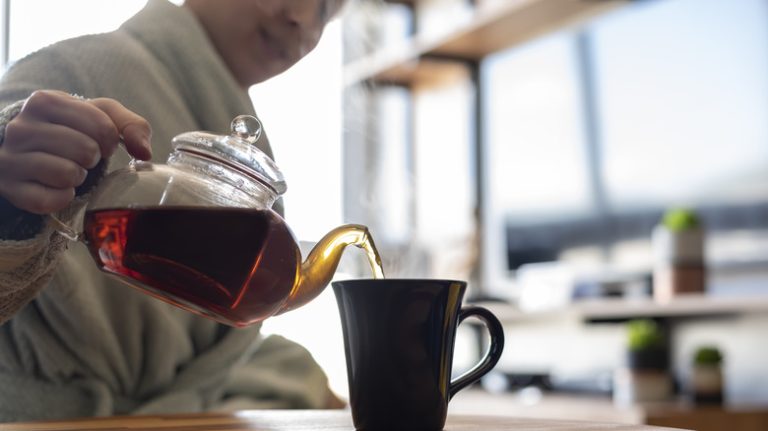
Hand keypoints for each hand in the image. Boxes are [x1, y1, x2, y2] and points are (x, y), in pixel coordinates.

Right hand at [0, 90, 151, 213]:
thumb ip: (132, 126)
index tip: (100, 141)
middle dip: (93, 158)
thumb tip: (145, 153)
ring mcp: (10, 158)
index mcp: (45, 101)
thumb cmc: (72, 129)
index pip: (102, 126)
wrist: (29, 150)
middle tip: (82, 156)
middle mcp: (21, 127)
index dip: (110, 139)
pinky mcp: (10, 188)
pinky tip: (57, 187)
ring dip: (78, 177)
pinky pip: (50, 200)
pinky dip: (63, 197)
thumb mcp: (101, 116)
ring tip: (69, 168)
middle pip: (86, 150)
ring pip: (67, 174)